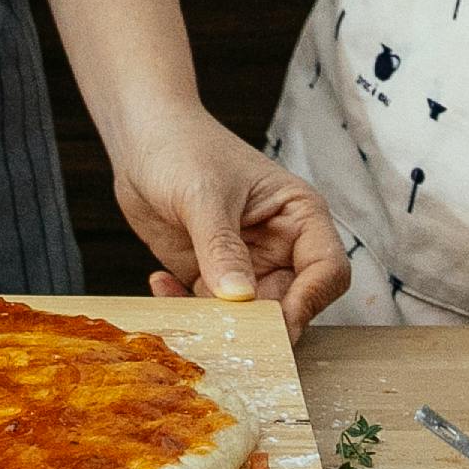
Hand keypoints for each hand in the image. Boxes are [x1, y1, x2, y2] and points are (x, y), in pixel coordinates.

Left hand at [108, 113, 351, 329]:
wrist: (141, 137)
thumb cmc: (183, 146)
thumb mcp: (203, 195)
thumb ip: (221, 247)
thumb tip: (239, 297)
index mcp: (299, 215)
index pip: (327, 270)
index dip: (309, 301)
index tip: (277, 324)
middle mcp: (280, 245)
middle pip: (291, 303)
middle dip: (260, 323)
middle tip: (226, 332)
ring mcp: (245, 264)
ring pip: (250, 317)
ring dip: (219, 322)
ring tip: (182, 302)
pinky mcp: (211, 277)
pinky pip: (210, 311)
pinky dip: (187, 308)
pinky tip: (161, 282)